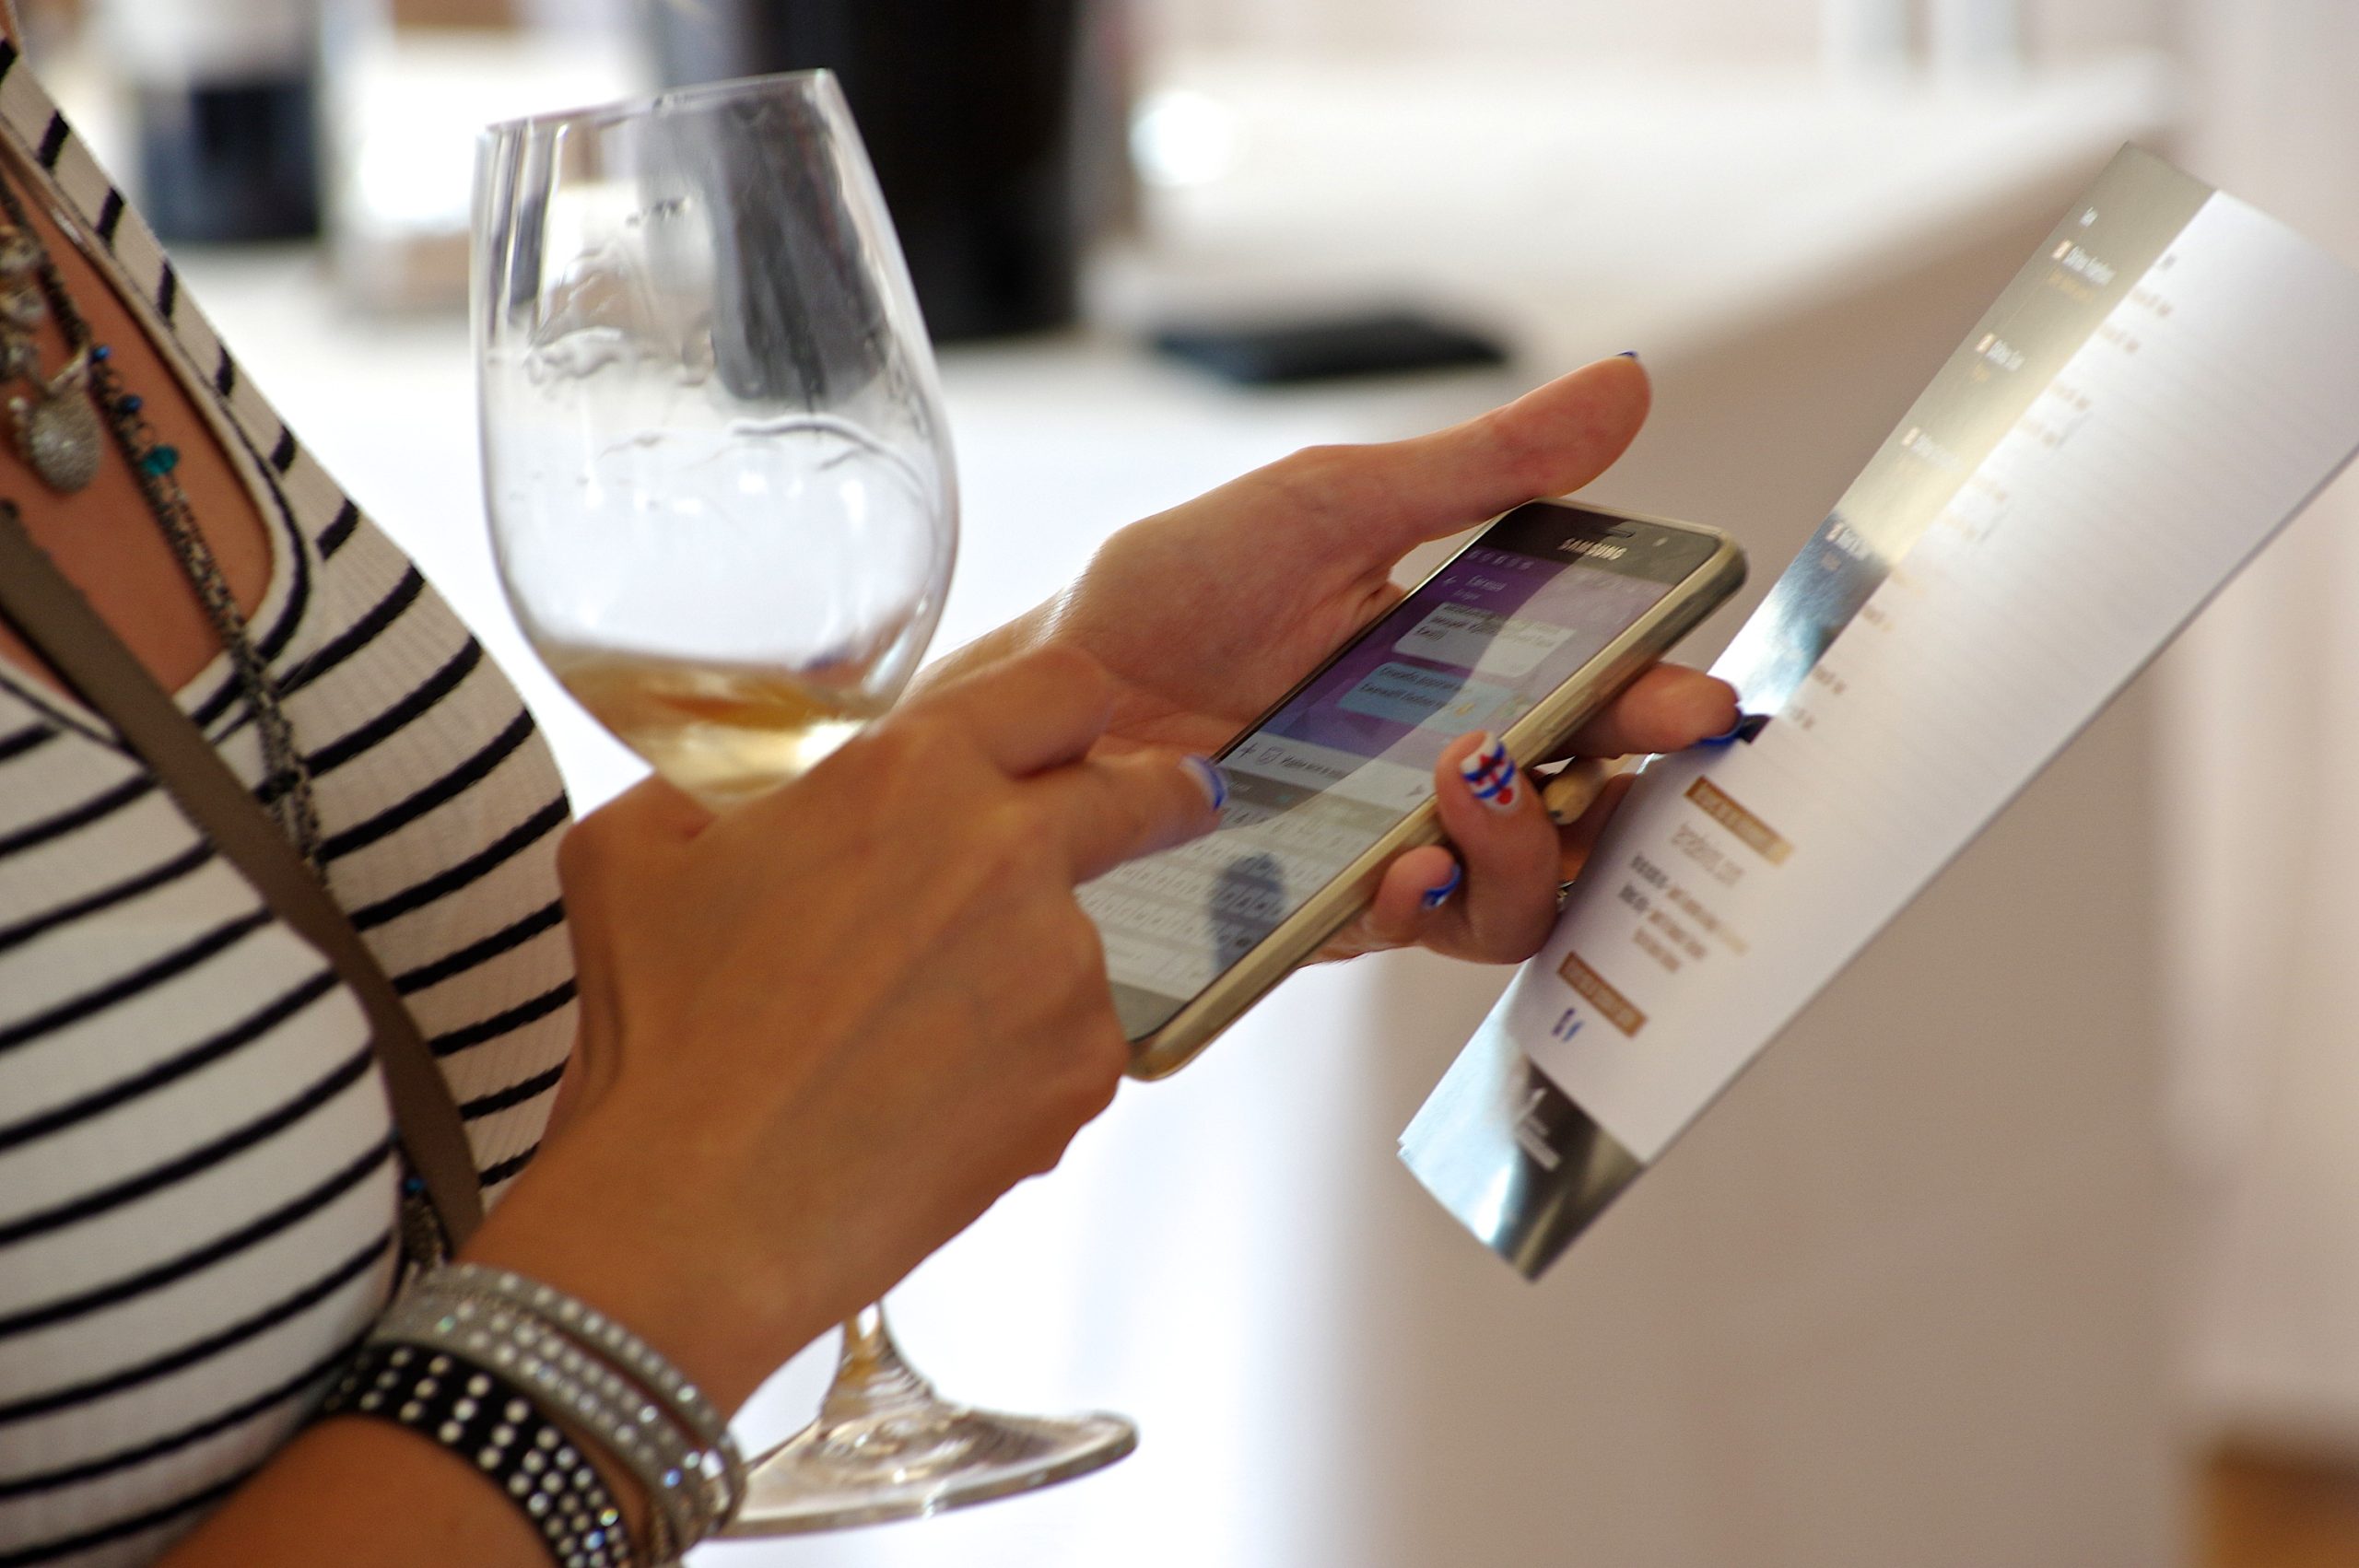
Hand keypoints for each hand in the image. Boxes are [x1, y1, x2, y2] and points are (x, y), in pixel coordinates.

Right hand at [469, 646, 1220, 1412]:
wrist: (696, 1219)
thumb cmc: (659, 1039)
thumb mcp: (635, 850)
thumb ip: (718, 783)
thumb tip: (747, 783)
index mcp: (913, 773)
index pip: (1063, 688)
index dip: (1073, 708)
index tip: (1086, 733)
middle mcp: (1011, 855)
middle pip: (1139, 799)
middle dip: (1159, 802)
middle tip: (1165, 813)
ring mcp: (1063, 969)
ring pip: (1078, 941)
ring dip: (1024, 967)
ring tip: (901, 1040)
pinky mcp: (1085, 1073)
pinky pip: (1070, 1043)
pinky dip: (1019, 1065)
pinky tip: (923, 1100)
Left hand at [928, 355, 1735, 964]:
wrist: (1041, 694)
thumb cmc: (1170, 596)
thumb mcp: (1334, 505)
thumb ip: (1482, 468)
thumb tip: (1624, 386)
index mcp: (1457, 666)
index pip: (1590, 696)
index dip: (1655, 702)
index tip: (1700, 692)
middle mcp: (1432, 767)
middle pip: (1577, 810)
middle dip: (1625, 783)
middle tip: (1640, 740)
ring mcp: (1381, 843)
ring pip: (1515, 896)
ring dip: (1530, 846)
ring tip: (1482, 780)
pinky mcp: (1318, 910)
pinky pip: (1407, 933)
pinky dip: (1426, 900)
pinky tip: (1405, 861)